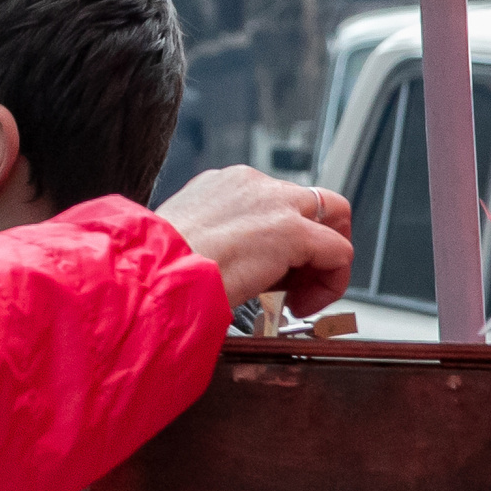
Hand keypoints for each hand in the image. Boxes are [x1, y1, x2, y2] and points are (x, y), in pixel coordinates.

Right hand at [157, 166, 353, 313]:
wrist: (151, 274)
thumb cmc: (156, 269)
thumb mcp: (186, 244)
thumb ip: (218, 242)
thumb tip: (233, 267)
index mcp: (223, 185)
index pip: (272, 200)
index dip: (279, 240)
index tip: (267, 272)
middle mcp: (251, 183)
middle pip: (310, 201)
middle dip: (312, 240)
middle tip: (296, 280)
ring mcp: (274, 202)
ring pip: (332, 216)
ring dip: (323, 258)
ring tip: (299, 295)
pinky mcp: (293, 231)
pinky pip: (339, 252)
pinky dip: (330, 282)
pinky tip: (300, 306)